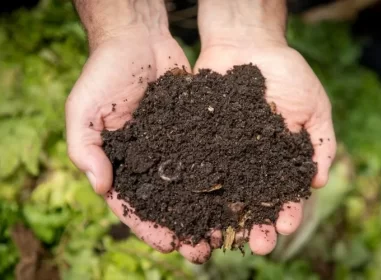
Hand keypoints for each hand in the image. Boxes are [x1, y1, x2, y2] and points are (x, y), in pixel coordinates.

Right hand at [66, 0, 214, 263]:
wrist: (137, 40)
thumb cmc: (104, 74)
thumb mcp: (84, 111)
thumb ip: (85, 149)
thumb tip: (100, 187)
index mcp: (119, 164)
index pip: (133, 206)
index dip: (150, 228)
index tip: (170, 245)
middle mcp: (148, 161)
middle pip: (166, 204)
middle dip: (183, 228)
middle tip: (203, 250)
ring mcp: (172, 147)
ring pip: (190, 186)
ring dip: (206, 211)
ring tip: (225, 232)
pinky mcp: (194, 131)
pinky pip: (207, 158)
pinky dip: (220, 177)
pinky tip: (236, 194)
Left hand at [195, 0, 336, 254]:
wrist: (248, 44)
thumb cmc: (287, 73)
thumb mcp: (314, 105)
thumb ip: (321, 142)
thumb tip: (319, 181)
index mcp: (279, 159)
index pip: (285, 193)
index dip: (286, 211)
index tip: (285, 226)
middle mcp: (251, 162)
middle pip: (253, 201)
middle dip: (256, 224)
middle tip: (258, 245)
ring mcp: (224, 153)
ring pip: (223, 192)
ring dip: (224, 219)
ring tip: (225, 239)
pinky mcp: (200, 141)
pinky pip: (197, 167)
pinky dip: (195, 189)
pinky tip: (193, 208)